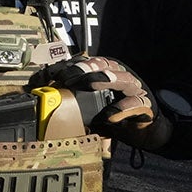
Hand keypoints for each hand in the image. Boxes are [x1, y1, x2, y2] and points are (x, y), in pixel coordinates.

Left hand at [36, 55, 170, 149]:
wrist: (142, 129)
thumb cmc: (113, 113)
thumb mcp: (90, 105)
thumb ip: (74, 98)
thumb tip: (46, 97)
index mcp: (106, 72)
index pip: (88, 62)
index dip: (69, 66)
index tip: (52, 74)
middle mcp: (121, 76)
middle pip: (104, 65)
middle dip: (84, 69)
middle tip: (67, 78)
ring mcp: (135, 89)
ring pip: (122, 79)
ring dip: (105, 80)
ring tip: (90, 84)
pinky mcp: (145, 105)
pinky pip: (135, 103)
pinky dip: (122, 109)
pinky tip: (110, 115)